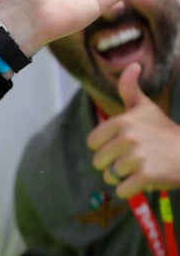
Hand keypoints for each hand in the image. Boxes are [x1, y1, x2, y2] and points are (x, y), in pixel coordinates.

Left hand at [88, 63, 179, 197]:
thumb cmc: (163, 132)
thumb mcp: (145, 108)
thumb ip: (130, 88)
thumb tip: (132, 65)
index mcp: (121, 121)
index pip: (93, 143)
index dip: (106, 148)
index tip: (124, 145)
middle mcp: (127, 137)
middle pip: (99, 162)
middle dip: (113, 164)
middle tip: (135, 159)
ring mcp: (137, 156)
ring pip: (110, 176)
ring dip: (124, 178)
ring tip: (142, 168)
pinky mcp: (146, 175)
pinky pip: (121, 190)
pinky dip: (130, 190)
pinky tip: (145, 180)